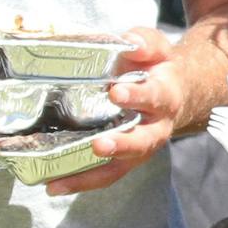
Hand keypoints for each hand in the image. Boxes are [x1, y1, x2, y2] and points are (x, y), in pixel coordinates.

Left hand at [47, 27, 178, 195]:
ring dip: (91, 175)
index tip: (116, 92)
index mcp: (165, 97)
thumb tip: (131, 43)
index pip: (154, 97)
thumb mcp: (156, 47)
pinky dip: (79, 182)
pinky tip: (53, 185)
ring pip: (119, 167)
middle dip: (121, 145)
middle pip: (142, 142)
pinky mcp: (124, 161)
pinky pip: (103, 176)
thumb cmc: (157, 67)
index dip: (137, 96)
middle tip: (99, 145)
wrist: (175, 92)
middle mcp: (156, 128)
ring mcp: (139, 149)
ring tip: (60, 180)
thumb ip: (144, 42)